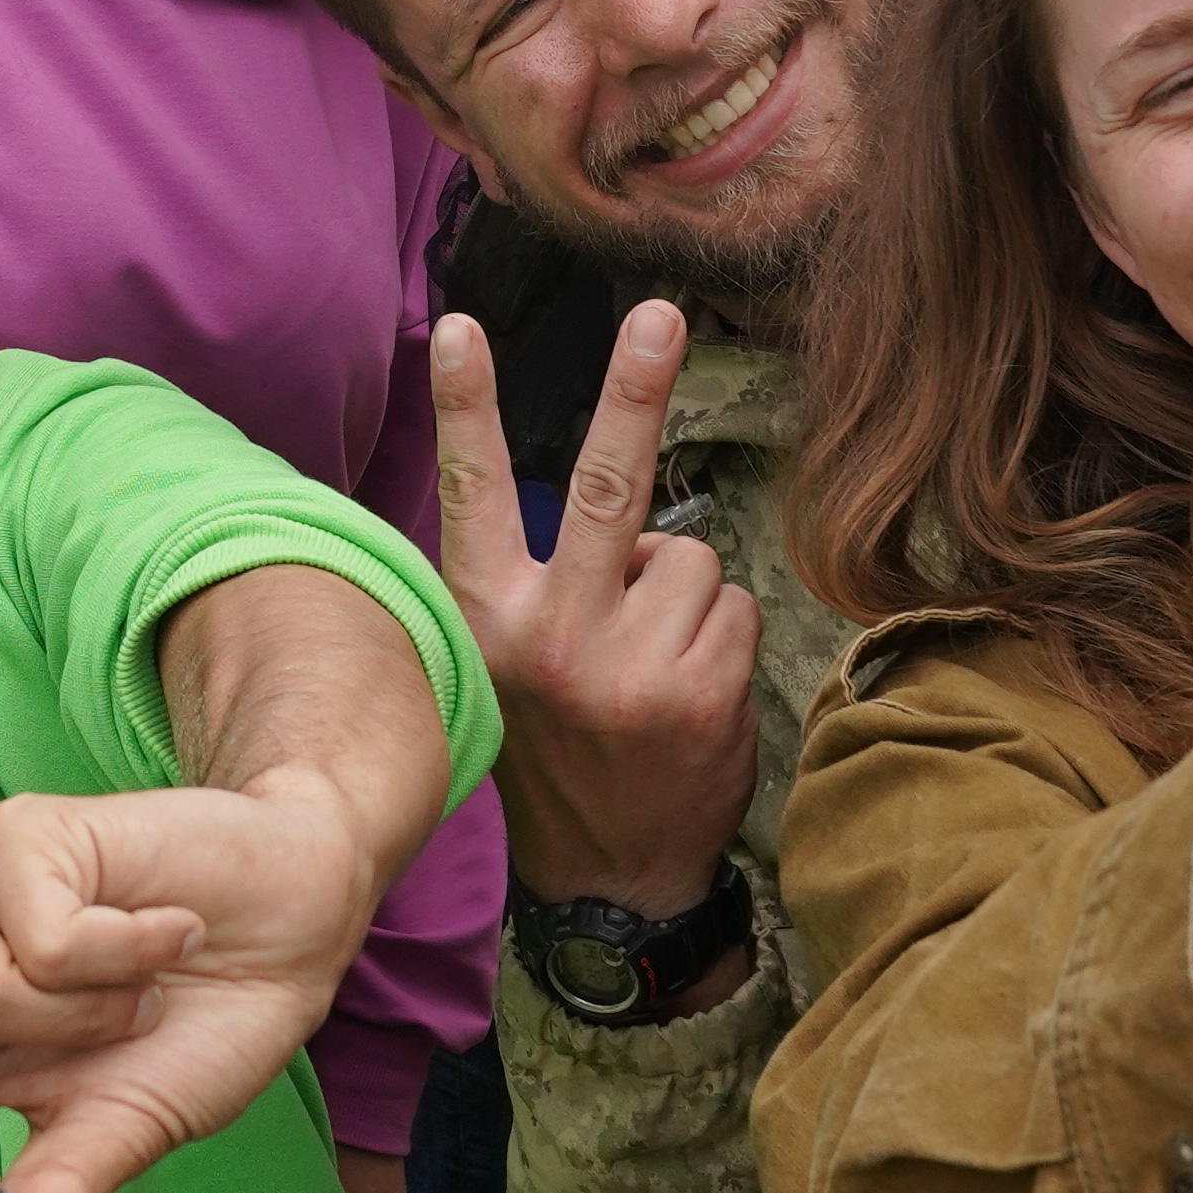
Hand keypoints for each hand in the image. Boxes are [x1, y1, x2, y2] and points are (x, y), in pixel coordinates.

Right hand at [427, 305, 756, 921]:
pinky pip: (733, 607)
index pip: (476, 493)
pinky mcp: (699, 692)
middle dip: (636, 388)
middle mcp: (551, 636)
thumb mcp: (510, 661)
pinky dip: (721, 637)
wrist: (610, 877)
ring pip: (691, 558)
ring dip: (685, 597)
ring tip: (653, 663)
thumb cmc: (561, 745)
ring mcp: (629, 667)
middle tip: (660, 315)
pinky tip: (689, 692)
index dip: (466, 405)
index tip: (458, 327)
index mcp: (489, 618)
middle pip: (609, 486)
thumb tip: (621, 511)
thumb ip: (541, 581)